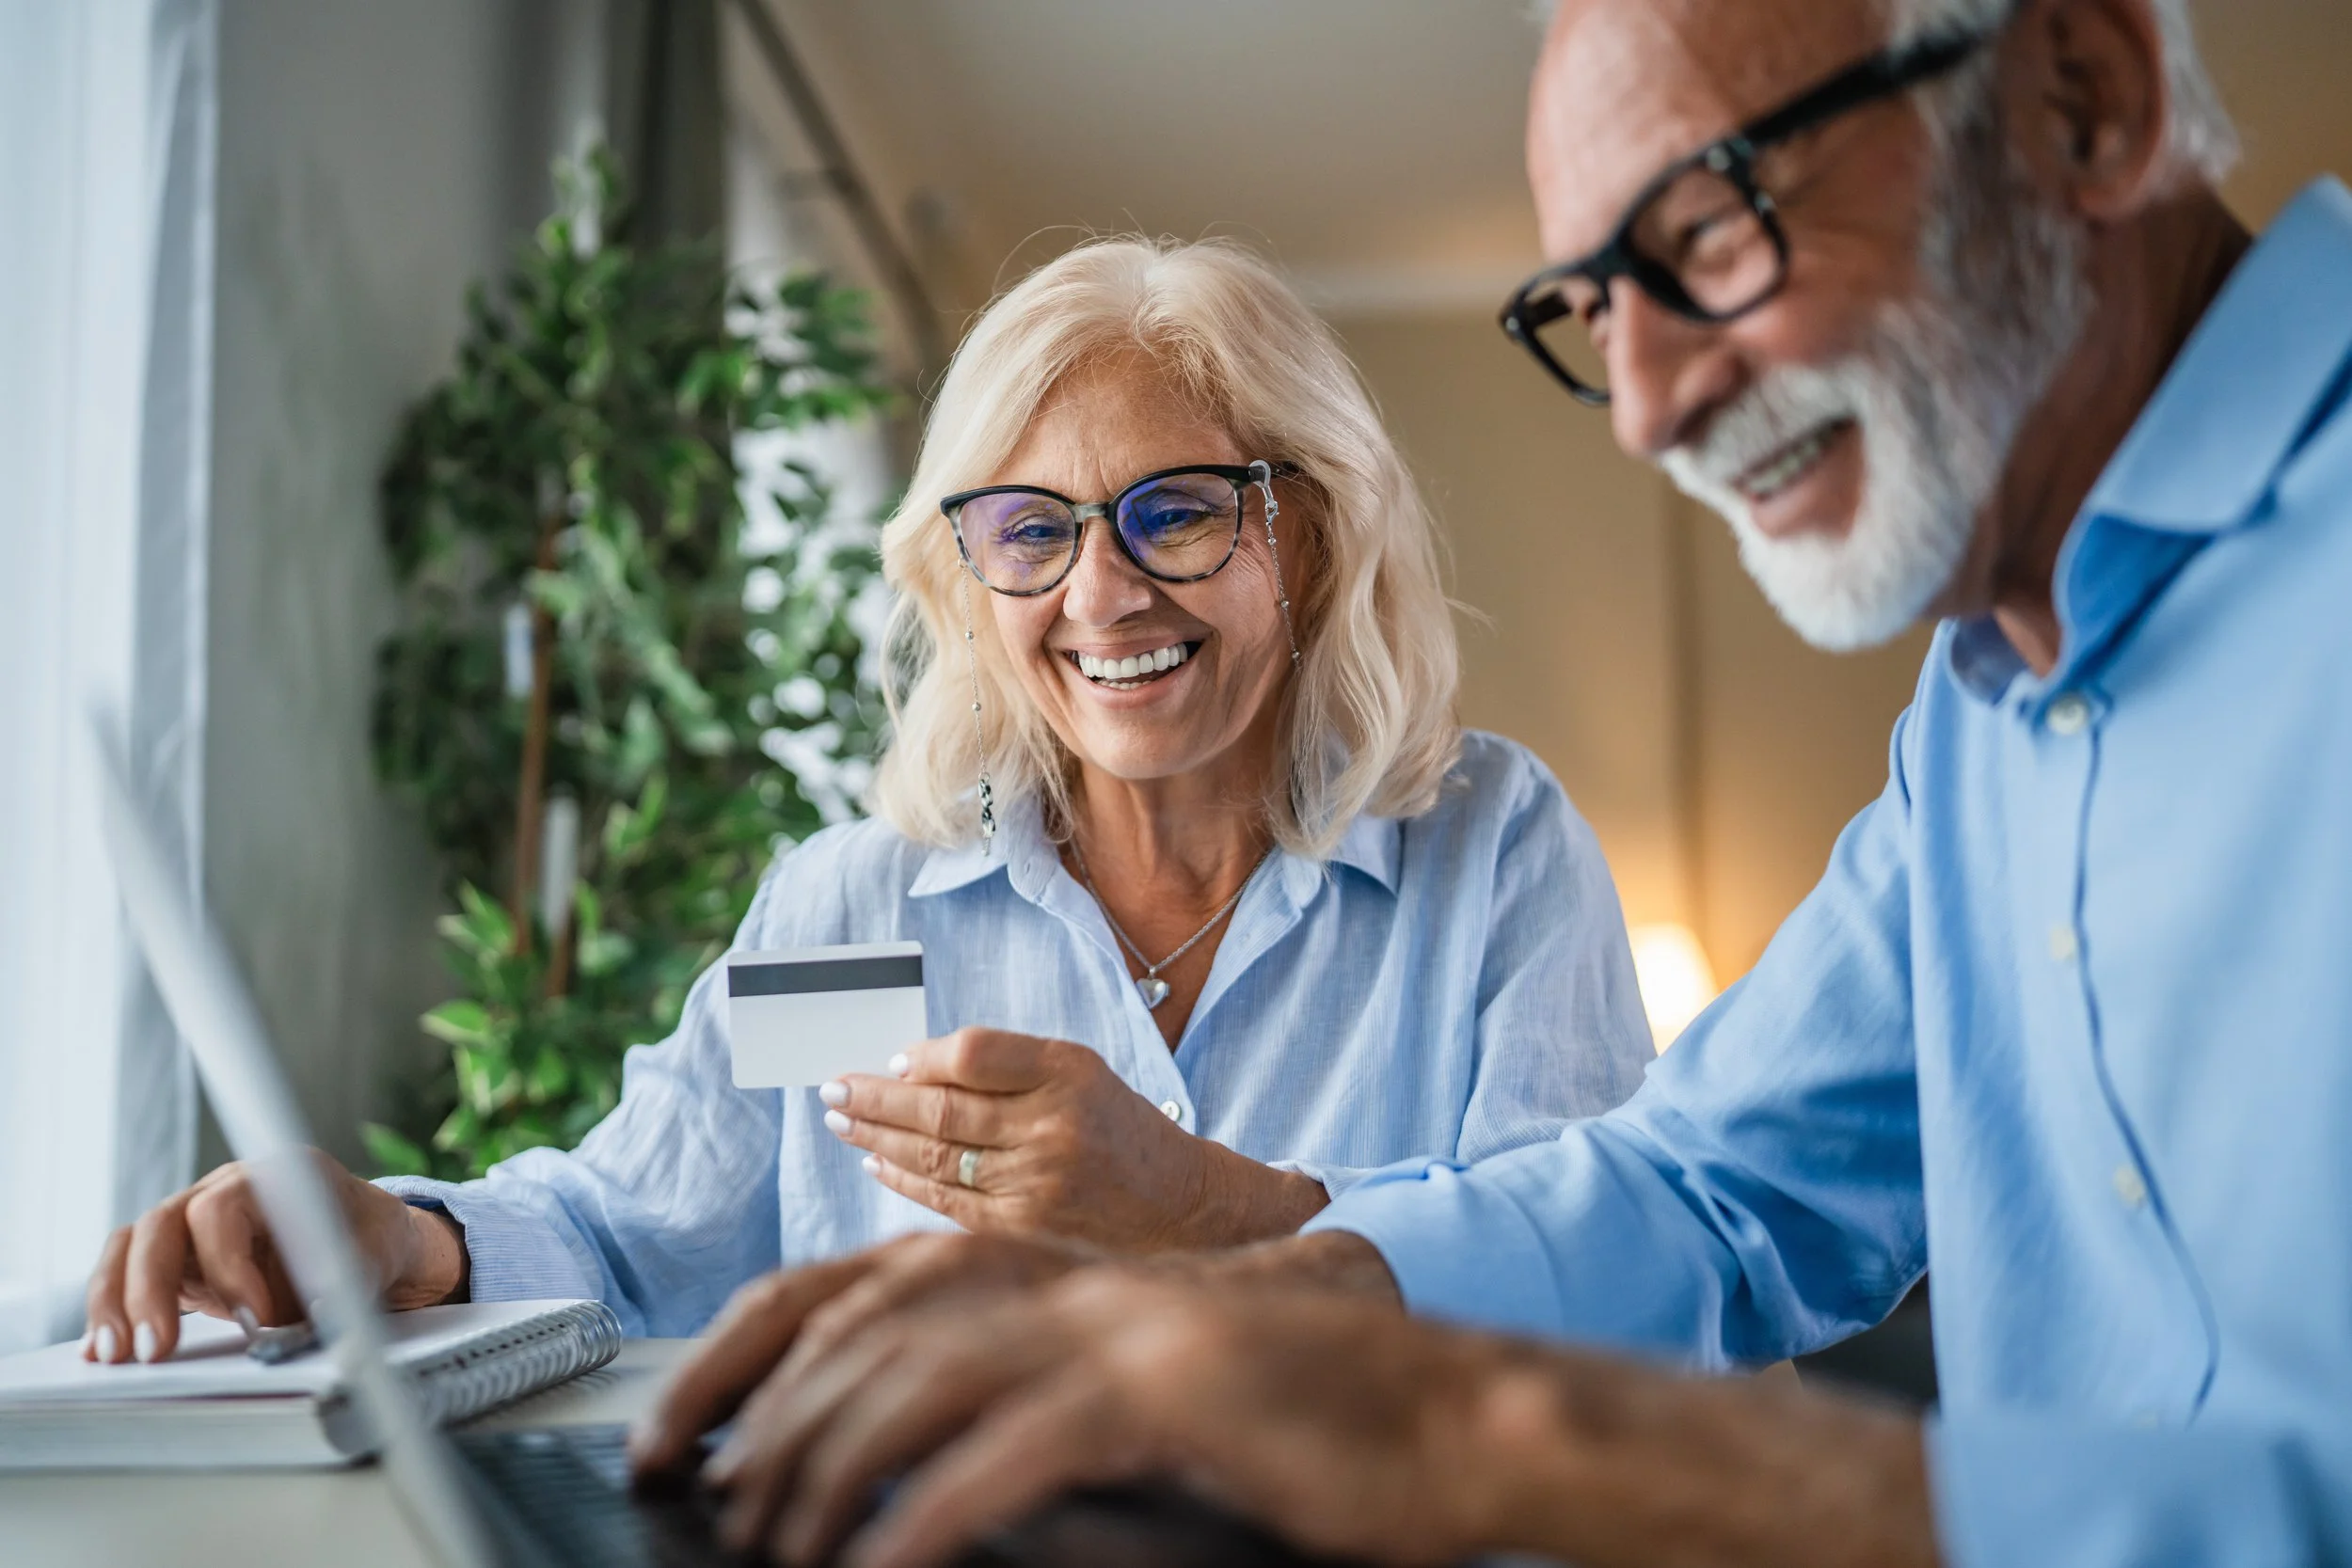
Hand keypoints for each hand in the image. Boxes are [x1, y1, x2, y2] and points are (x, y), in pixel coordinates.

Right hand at [81, 1151, 466, 1363]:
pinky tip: (101, 1350)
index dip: (227, 1265)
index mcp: (274, 1175)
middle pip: (162, 1225)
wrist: (366, 1240)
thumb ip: (341, 1282)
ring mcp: (193, 1221)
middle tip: (156, 1349)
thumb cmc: (366, 1243)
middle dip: (150, 1289)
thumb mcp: (369, 1260)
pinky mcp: (178, 1257)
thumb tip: (315, 1312)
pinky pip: (129, 1274)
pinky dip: (114, 1310)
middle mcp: (223, 1188)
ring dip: (116, 1302)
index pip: (222, 1208)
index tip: (251, 1318)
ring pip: (132, 1247)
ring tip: (114, 1357)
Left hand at [692, 1270, 1501, 1567]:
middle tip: (707, 1503)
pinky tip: (880, 1566)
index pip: (849, 1287)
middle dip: (760, 1417)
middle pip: (862, 1325)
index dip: (741, 1356)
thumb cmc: (1287, 1427)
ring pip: (921, 1375)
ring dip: (827, 1465)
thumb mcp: (1127, 1403)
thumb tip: (872, 1479)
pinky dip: (929, 1513)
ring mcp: (1116, 1325)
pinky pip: (1014, 1449)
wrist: (1447, 1416)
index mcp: (1046, 1274)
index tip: (672, 1436)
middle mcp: (1067, 1279)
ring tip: (776, 1544)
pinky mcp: (1166, 1389)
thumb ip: (1015, 1408)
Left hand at [819, 1027, 1325, 1250]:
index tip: (890, 1058)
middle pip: (940, 1110)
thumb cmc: (1118, 1129)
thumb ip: (1007, 1064)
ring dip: (875, 1139)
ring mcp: (1037, 1185)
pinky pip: (945, 1202)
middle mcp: (1054, 1128)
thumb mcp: (1079, 1072)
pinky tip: (877, 1164)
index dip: (920, 1056)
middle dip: (874, 1098)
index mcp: (1070, 1073)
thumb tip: (910, 1068)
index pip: (972, 1054)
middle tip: (833, 1087)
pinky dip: (902, 1182)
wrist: (1181, 1207)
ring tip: (841, 1121)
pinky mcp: (1024, 1231)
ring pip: (933, 1158)